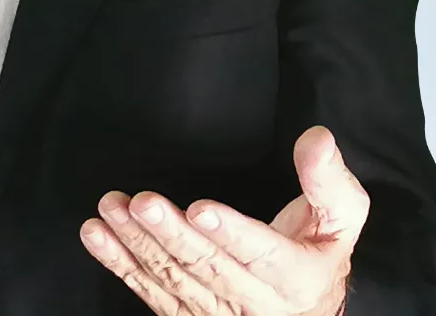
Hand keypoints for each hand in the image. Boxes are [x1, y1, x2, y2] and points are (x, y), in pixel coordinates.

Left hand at [80, 125, 367, 314]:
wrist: (303, 313)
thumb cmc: (317, 253)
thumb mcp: (339, 219)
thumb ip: (328, 181)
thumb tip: (316, 137)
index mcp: (296, 279)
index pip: (264, 255)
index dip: (233, 233)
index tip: (201, 209)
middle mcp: (255, 305)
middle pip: (210, 268)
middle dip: (173, 235)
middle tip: (143, 203)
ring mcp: (216, 315)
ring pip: (174, 280)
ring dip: (137, 244)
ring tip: (112, 208)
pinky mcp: (186, 315)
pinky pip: (150, 292)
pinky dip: (119, 263)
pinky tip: (96, 236)